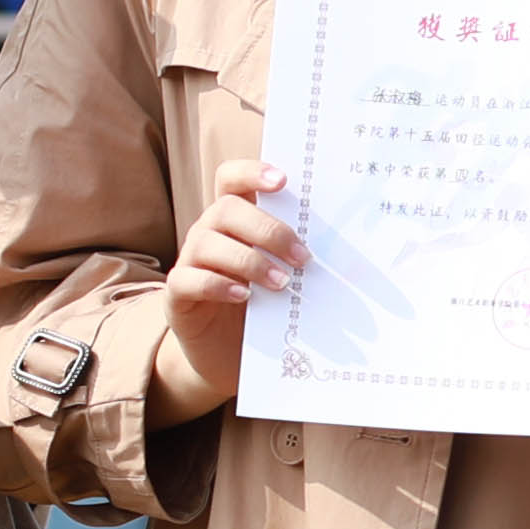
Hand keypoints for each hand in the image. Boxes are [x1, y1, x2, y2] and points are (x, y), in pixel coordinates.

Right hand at [146, 160, 299, 427]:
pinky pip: (188, 279)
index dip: (252, 172)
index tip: (284, 181)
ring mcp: (190, 262)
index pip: (232, 179)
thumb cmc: (264, 308)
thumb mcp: (285, 277)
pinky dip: (218, 284)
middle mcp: (208, 233)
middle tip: (302, 257)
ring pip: (207, 242)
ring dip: (250, 260)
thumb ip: (300, 256)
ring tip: (282, 284)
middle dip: (268, 230)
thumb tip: (351, 253)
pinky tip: (244, 296)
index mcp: (235, 220)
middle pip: (226, 209)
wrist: (227, 355)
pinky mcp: (177, 296)